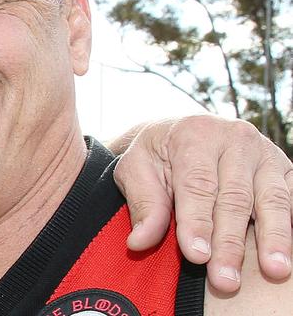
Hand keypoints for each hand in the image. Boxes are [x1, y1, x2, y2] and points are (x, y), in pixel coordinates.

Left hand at [112, 115, 292, 292]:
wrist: (181, 132)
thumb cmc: (157, 155)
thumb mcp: (136, 169)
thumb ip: (143, 204)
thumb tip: (139, 242)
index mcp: (195, 134)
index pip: (197, 184)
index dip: (197, 222)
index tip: (196, 256)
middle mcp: (234, 139)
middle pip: (235, 197)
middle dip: (230, 242)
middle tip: (225, 280)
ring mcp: (264, 152)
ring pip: (271, 199)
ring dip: (273, 238)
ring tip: (274, 271)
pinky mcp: (284, 168)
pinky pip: (292, 198)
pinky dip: (291, 226)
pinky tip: (288, 252)